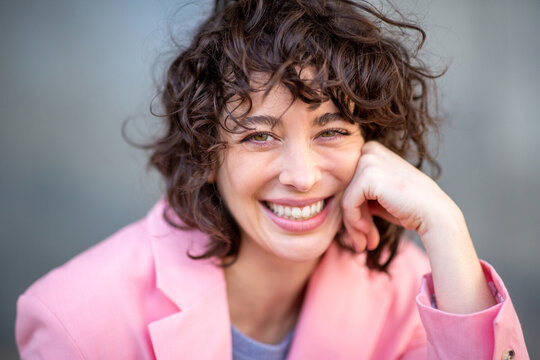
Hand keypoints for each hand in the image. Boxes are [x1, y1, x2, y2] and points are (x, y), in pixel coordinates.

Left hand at [341, 140, 456, 251]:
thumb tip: (340, 208)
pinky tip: (367, 232)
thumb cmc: (409, 208)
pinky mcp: (368, 175)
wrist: (434, 214)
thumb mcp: (380, 198)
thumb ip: (360, 196)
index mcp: (372, 151)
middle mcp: (369, 151)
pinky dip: (354, 221)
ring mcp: (368, 160)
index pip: (349, 183)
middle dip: (352, 220)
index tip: (364, 232)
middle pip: (345, 190)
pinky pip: (348, 203)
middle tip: (362, 243)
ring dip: (353, 226)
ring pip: (345, 199)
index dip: (354, 210)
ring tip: (364, 243)